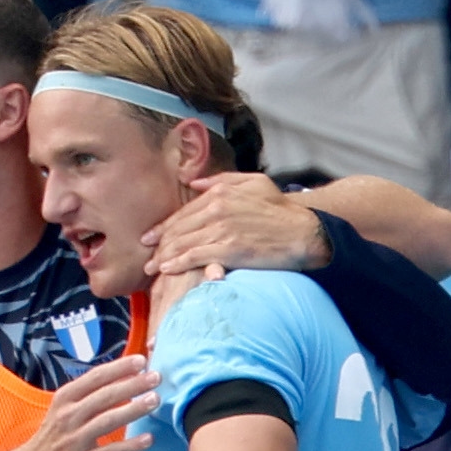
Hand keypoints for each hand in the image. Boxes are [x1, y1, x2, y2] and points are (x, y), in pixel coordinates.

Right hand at [0, 355, 155, 450]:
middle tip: (156, 377)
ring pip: (108, 420)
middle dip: (133, 384)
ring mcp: (74, 440)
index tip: (142, 360)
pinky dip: (130, 445)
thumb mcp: (63, 410)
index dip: (119, 367)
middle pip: (104, 396)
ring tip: (155, 400)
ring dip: (134, 409)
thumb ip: (89, 396)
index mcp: (64, 399)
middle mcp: (67, 416)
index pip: (95, 377)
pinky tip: (148, 439)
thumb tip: (125, 378)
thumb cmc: (54, 436)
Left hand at [146, 172, 329, 280]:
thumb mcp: (254, 182)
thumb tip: (195, 182)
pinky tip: (167, 270)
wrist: (304, 231)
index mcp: (220, 193)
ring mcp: (222, 230)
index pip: (183, 213)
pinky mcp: (228, 249)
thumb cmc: (279, 208)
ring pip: (182, 244)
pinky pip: (195, 257)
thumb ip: (222, 179)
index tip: (150, 237)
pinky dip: (178, 264)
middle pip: (178, 229)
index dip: (163, 227)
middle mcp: (217, 210)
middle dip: (159, 244)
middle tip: (146, 255)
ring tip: (152, 267)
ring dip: (163, 257)